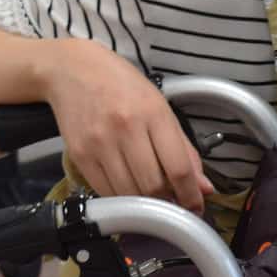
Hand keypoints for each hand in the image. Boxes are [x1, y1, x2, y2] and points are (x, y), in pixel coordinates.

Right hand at [39, 39, 211, 211]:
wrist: (72, 70)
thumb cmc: (121, 86)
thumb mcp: (162, 108)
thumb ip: (186, 150)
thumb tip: (204, 188)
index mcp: (153, 114)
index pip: (178, 168)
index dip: (190, 196)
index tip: (195, 206)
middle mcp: (126, 129)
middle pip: (154, 186)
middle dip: (168, 201)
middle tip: (172, 200)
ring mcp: (99, 143)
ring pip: (130, 194)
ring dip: (144, 203)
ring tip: (150, 193)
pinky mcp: (79, 155)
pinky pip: (106, 191)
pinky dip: (122, 197)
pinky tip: (128, 187)